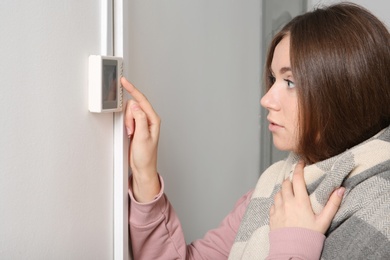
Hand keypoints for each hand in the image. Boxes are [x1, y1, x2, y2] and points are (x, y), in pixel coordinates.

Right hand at [121, 77, 160, 202]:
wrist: (142, 168)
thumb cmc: (146, 156)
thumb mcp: (142, 137)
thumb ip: (139, 119)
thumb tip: (135, 105)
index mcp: (154, 120)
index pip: (142, 101)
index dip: (132, 90)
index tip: (124, 82)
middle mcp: (149, 120)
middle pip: (134, 106)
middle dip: (129, 116)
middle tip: (131, 130)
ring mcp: (142, 124)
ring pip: (130, 112)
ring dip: (127, 122)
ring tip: (131, 134)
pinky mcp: (136, 128)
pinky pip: (128, 119)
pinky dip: (126, 125)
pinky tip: (129, 133)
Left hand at [269, 161, 344, 233]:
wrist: (293, 251)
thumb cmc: (309, 237)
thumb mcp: (324, 221)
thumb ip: (332, 204)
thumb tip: (341, 190)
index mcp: (300, 202)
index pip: (297, 178)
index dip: (298, 168)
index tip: (300, 162)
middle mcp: (287, 202)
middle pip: (286, 183)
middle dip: (290, 180)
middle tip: (296, 180)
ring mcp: (278, 209)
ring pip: (278, 192)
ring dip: (284, 190)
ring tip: (290, 193)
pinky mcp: (271, 216)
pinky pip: (273, 203)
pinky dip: (278, 201)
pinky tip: (283, 205)